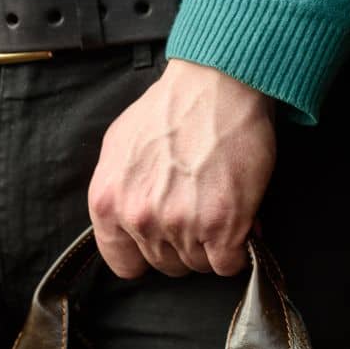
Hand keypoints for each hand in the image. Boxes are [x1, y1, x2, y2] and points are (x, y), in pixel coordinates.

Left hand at [88, 58, 276, 277]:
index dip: (147, 253)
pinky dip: (238, 250)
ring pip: (197, 265)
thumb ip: (121, 192)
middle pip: (165, 264)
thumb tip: (134, 223)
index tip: (163, 240)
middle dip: (183, 244)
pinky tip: (240, 223)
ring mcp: (180, 225)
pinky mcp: (221, 227)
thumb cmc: (172, 108)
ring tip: (220, 208)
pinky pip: (228, 265)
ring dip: (212, 244)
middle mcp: (139, 218)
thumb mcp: (120, 147)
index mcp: (108, 202)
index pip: (124, 263)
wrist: (217, 83)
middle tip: (199, 212)